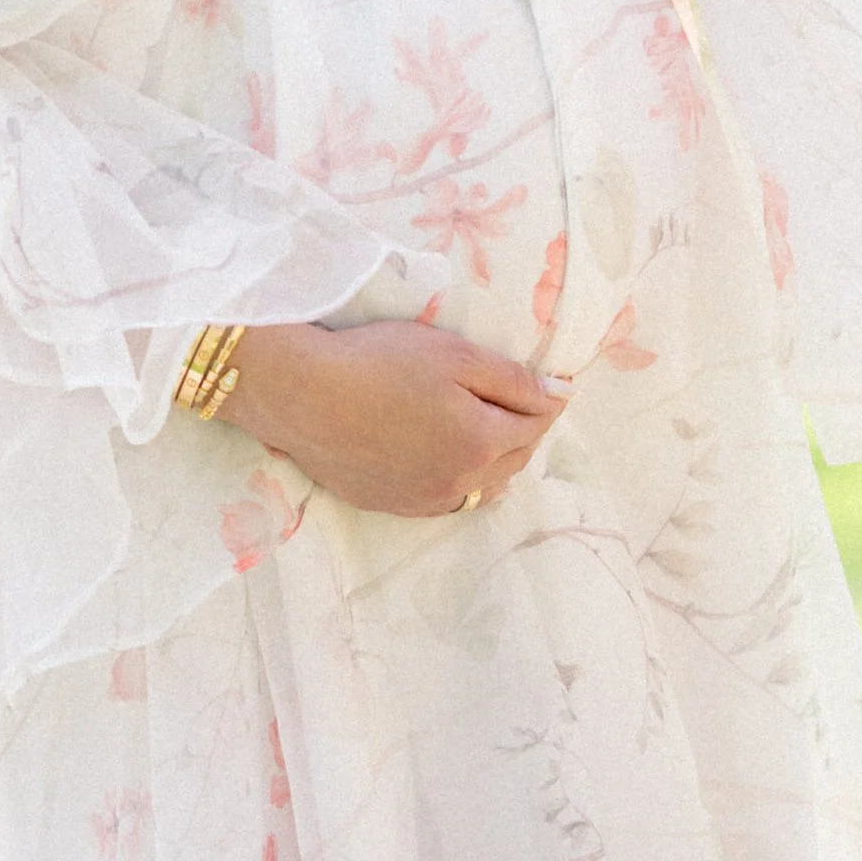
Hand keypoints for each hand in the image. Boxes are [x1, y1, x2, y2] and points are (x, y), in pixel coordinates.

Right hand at [222, 318, 568, 517]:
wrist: (301, 394)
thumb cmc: (379, 362)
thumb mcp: (455, 355)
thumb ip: (513, 380)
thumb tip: (560, 396)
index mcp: (482, 442)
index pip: (535, 425)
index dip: (542, 400)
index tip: (541, 383)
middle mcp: (460, 482)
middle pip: (513, 460)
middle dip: (520, 432)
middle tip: (510, 401)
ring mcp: (424, 500)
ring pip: (481, 486)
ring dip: (491, 461)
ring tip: (477, 428)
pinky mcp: (392, 505)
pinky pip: (444, 498)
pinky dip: (455, 477)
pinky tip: (438, 453)